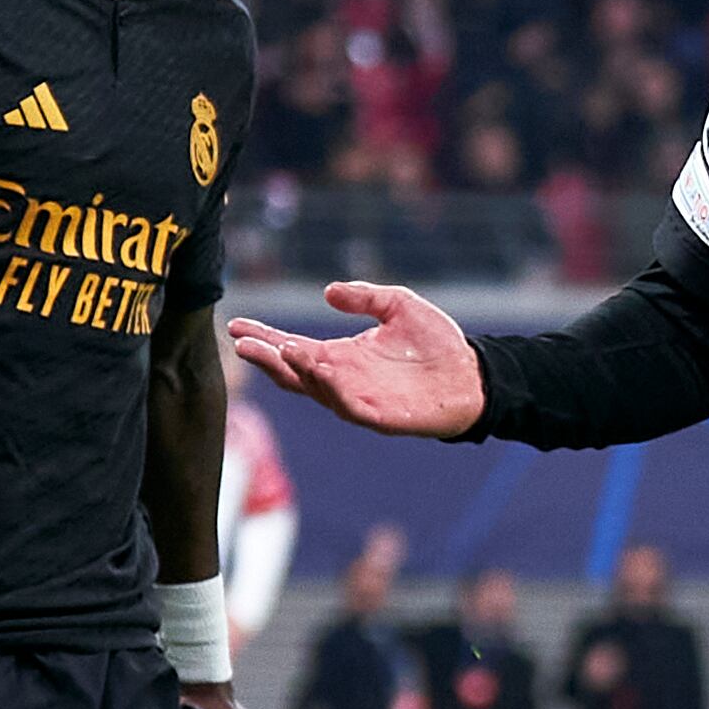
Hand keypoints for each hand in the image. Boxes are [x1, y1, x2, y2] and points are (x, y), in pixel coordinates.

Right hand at [231, 281, 483, 439]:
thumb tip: (328, 292)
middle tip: (242, 343)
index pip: (292, 349)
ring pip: (318, 389)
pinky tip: (321, 371)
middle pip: (294, 373)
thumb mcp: (398, 305)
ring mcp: (360, 400)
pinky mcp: (381, 416)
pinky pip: (350, 406)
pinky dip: (333, 390)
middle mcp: (342, 380)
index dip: (264, 338)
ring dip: (297, 371)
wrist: (473, 376)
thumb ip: (364, 297)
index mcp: (340, 357)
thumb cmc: (436, 344)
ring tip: (280, 350)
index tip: (236, 326)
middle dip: (267, 358)